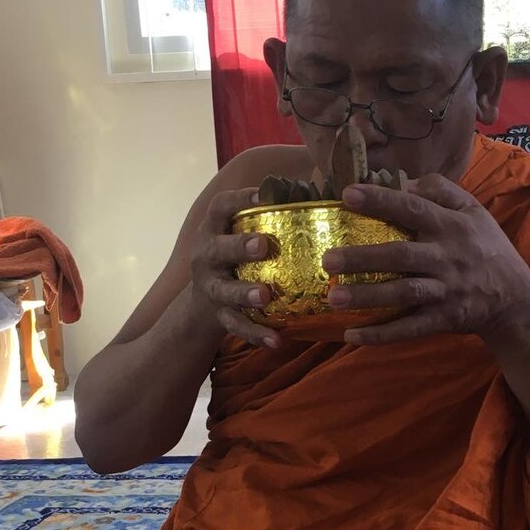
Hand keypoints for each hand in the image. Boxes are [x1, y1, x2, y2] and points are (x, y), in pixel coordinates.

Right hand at [188, 187, 280, 349]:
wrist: (203, 302)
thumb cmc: (237, 258)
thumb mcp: (243, 234)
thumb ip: (272, 215)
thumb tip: (326, 188)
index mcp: (214, 229)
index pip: (220, 207)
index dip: (239, 199)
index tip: (262, 195)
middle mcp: (206, 256)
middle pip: (217, 249)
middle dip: (238, 246)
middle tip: (262, 245)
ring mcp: (210, 287)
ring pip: (224, 291)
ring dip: (244, 293)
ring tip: (265, 296)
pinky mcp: (218, 316)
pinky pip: (237, 326)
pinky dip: (256, 334)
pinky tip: (276, 340)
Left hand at [322, 176, 529, 345]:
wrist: (515, 299)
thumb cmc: (488, 248)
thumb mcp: (474, 211)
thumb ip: (441, 190)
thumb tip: (404, 181)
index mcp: (451, 227)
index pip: (413, 209)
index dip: (381, 200)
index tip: (347, 194)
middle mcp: (446, 258)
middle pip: (400, 255)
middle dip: (363, 257)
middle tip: (328, 260)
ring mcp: (444, 292)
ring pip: (402, 294)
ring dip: (366, 297)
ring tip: (333, 297)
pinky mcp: (442, 320)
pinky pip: (409, 329)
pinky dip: (381, 334)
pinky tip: (352, 335)